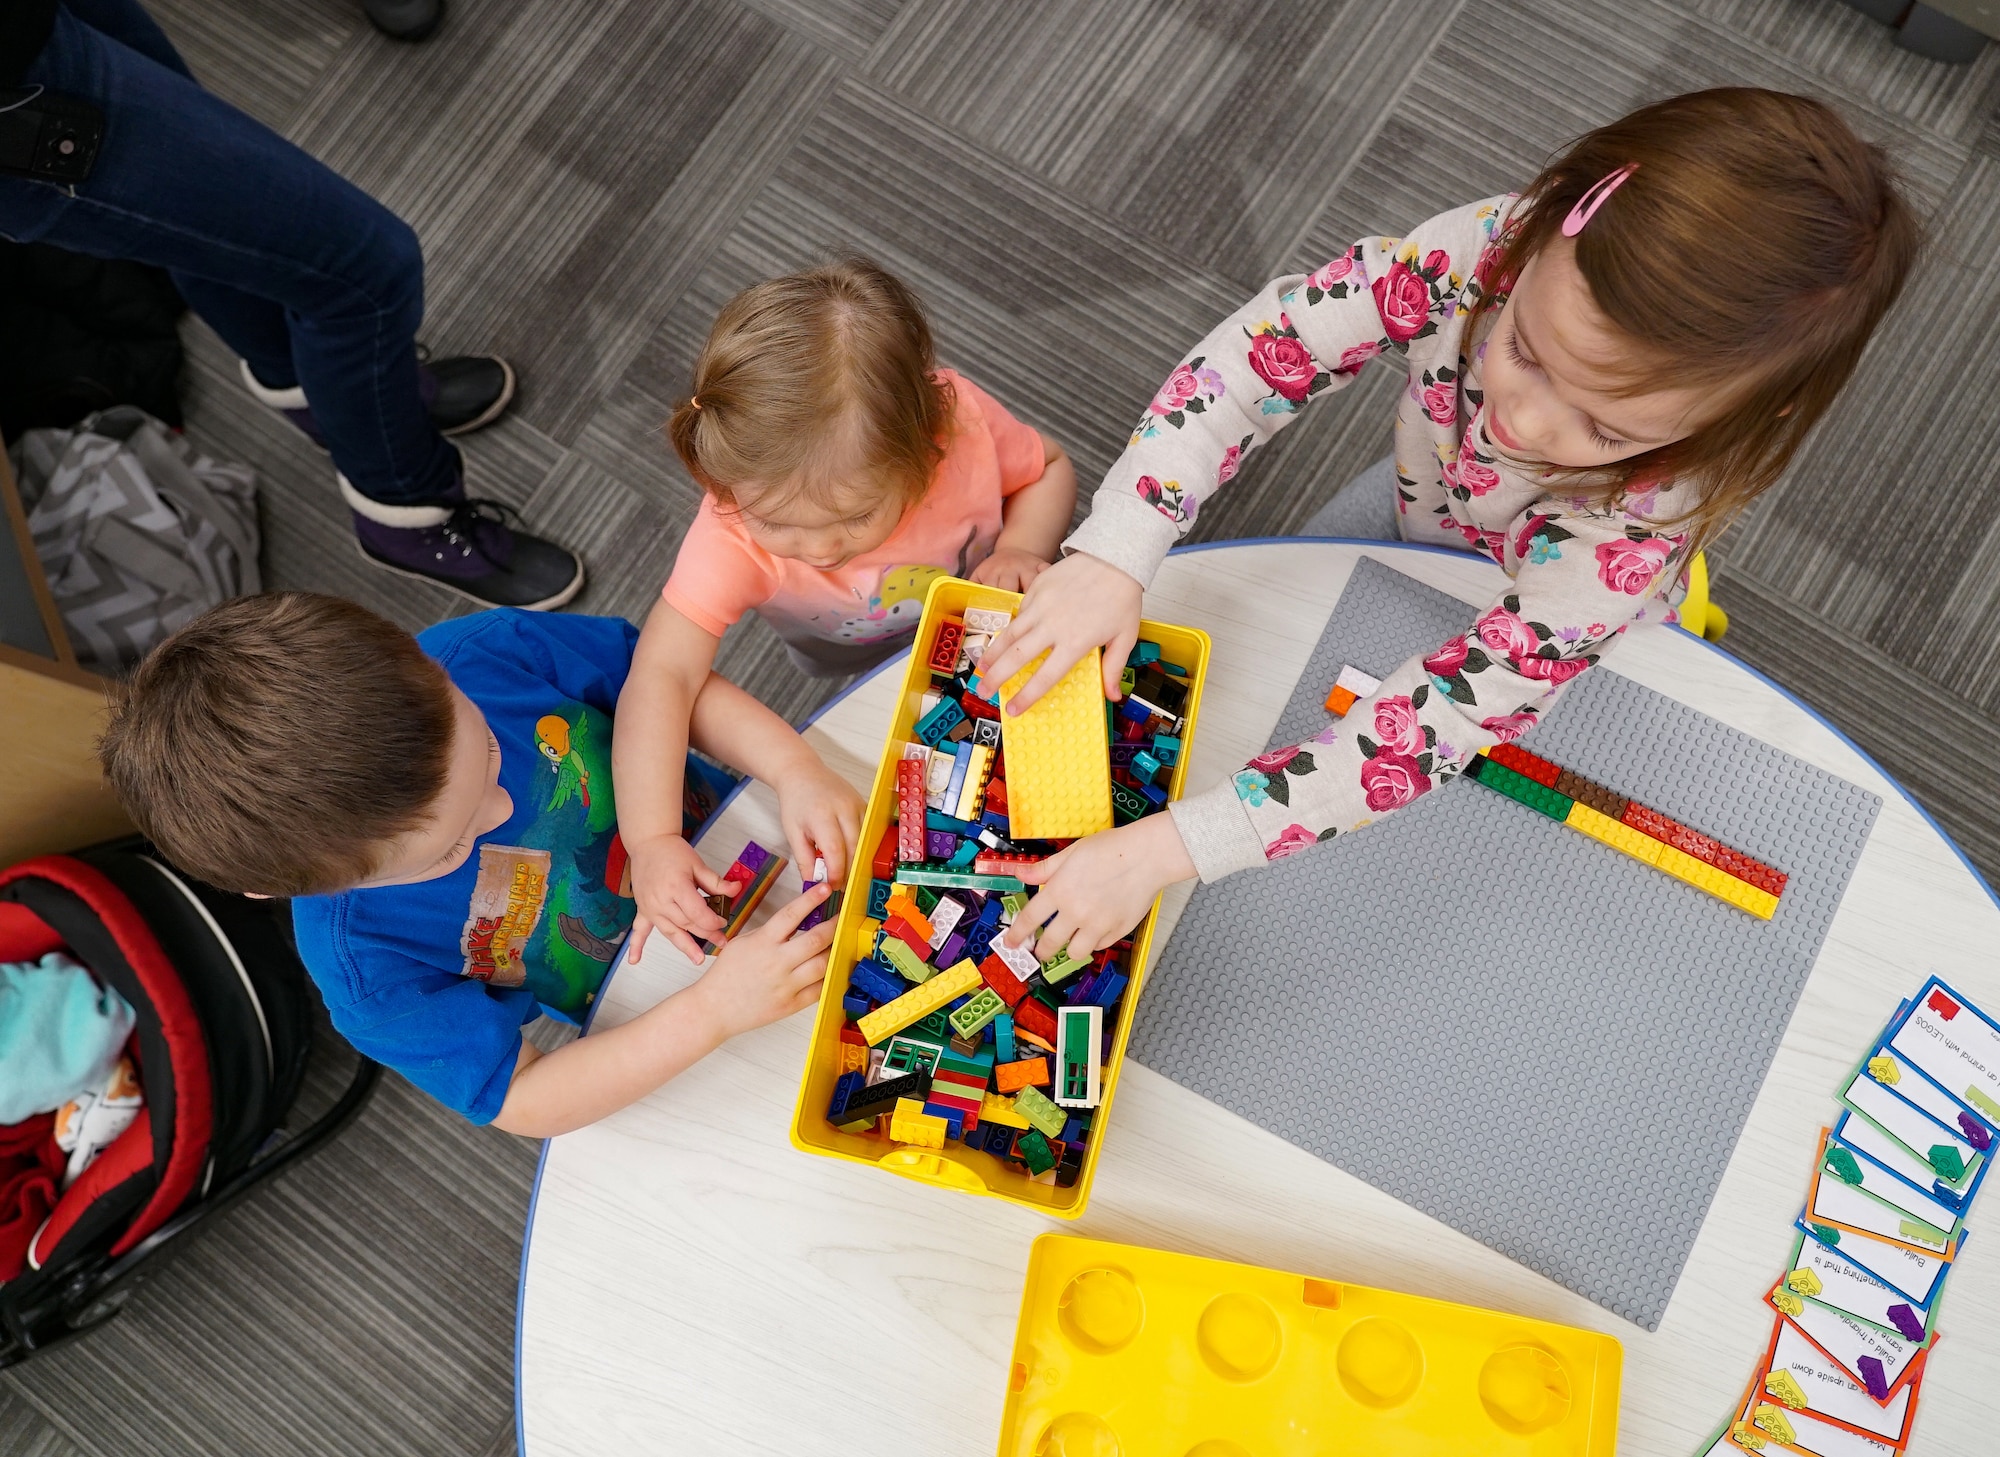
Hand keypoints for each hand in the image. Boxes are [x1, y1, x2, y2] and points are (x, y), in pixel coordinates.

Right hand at [626, 833, 736, 965]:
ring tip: (698, 958)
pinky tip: (635, 960)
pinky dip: (636, 946)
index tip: (723, 921)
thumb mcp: (697, 864)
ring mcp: (650, 906)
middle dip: (706, 934)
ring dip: (685, 946)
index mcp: (676, 887)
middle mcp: (660, 900)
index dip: (713, 921)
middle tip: (721, 940)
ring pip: (670, 931)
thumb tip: (735, 890)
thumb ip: (716, 881)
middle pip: (686, 924)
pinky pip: (639, 930)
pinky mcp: (644, 909)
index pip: (698, 913)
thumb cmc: (671, 851)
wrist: (649, 843)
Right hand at [687, 883, 834, 1038]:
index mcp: (762, 943)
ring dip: (834, 950)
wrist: (715, 1008)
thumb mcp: (743, 942)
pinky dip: (829, 977)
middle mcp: (776, 962)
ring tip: (837, 942)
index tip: (825, 889)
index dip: (811, 899)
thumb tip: (798, 920)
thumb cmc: (727, 975)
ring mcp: (785, 985)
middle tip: (841, 917)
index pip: (791, 914)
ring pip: (823, 964)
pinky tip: (830, 968)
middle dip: (834, 924)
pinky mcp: (791, 1004)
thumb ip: (770, 932)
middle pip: (815, 939)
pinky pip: (820, 989)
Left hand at [777, 758, 863, 886]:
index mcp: (821, 814)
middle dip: (849, 870)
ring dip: (857, 860)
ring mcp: (857, 804)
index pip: (835, 850)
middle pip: (855, 848)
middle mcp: (843, 808)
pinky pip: (868, 831)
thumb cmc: (796, 800)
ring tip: (845, 872)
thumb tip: (814, 883)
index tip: (833, 886)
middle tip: (841, 885)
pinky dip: (862, 846)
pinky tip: (851, 854)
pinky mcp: (864, 804)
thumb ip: (804, 859)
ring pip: (865, 841)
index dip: (837, 872)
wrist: (802, 772)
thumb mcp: (792, 832)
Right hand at [978, 551, 1143, 713]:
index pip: (1045, 677)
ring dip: (993, 653)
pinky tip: (1005, 638)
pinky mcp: (1037, 588)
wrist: (1115, 555)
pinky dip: (1011, 626)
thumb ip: (1114, 667)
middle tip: (984, 691)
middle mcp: (1053, 625)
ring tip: (982, 667)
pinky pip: (1020, 612)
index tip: (1014, 710)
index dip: (1027, 696)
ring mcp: (1041, 605)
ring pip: (1010, 634)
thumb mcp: (1125, 636)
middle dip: (996, 678)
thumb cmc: (1122, 596)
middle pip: (1016, 657)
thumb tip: (1113, 696)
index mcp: (1075, 642)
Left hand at [1002, 813, 1195, 959]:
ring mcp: (1098, 925)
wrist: (1147, 856)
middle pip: (1049, 944)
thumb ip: (1044, 868)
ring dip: (1068, 948)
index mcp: (1060, 891)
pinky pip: (1099, 946)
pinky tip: (1095, 930)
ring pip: (1074, 952)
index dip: (1016, 934)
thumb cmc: (1112, 849)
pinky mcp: (1118, 931)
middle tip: (1039, 950)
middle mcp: (1076, 912)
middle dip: (1040, 950)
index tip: (1011, 942)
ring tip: (1070, 940)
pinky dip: (1094, 942)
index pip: (1030, 919)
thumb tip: (1020, 874)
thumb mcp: (1071, 853)